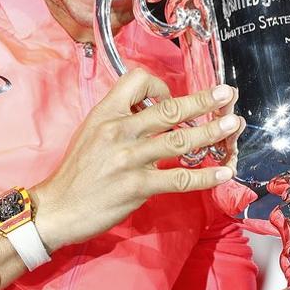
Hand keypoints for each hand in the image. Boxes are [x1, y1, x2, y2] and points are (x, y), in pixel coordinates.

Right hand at [30, 68, 239, 251]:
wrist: (56, 208)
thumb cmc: (77, 172)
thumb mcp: (91, 132)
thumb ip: (120, 119)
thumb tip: (151, 111)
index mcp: (107, 112)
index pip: (138, 81)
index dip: (161, 86)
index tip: (171, 99)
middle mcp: (119, 130)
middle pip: (169, 108)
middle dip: (203, 100)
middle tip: (227, 94)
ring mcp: (129, 158)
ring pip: (179, 139)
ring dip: (211, 132)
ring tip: (233, 126)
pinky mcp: (137, 186)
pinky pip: (178, 178)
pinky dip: (205, 176)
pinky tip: (222, 173)